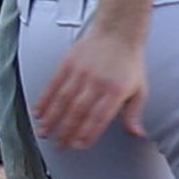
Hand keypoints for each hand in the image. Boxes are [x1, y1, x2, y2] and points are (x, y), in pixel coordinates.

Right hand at [33, 9, 148, 154]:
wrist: (118, 32)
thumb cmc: (129, 63)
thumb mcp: (139, 89)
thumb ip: (134, 114)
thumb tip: (137, 134)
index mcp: (115, 91)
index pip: (99, 118)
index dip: (87, 134)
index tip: (78, 146)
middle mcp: (96, 82)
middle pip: (78, 112)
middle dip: (66, 131)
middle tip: (59, 145)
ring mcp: (81, 72)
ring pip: (62, 100)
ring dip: (51, 119)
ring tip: (44, 133)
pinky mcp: (68, 63)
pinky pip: (53, 85)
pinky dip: (44, 100)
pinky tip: (38, 112)